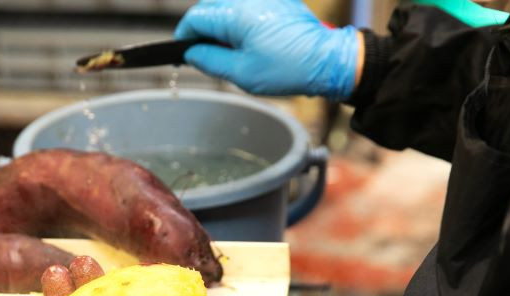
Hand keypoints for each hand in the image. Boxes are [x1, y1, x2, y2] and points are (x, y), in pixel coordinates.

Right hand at [174, 0, 360, 99]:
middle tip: (206, 55)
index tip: (183, 51)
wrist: (326, 60)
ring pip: (227, 5)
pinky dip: (240, 19)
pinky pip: (247, 5)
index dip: (185, 35)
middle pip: (210, 7)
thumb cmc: (289, 68)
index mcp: (237, 14)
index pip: (196, 17)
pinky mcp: (277, 0)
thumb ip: (210, 61)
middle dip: (203, 29)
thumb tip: (191, 53)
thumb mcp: (242, 73)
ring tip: (230, 50)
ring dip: (221, 24)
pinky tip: (248, 40)